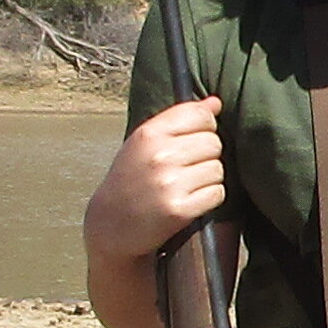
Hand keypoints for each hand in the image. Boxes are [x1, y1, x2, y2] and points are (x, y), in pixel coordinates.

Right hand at [86, 98, 226, 262]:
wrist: (110, 225)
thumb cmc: (130, 180)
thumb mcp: (144, 143)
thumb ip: (179, 119)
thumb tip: (215, 103)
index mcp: (148, 134)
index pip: (200, 115)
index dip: (206, 125)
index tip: (196, 137)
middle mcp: (159, 156)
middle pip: (213, 142)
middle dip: (207, 154)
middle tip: (189, 167)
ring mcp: (169, 184)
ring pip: (217, 169)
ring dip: (209, 178)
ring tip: (187, 184)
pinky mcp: (179, 210)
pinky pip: (216, 193)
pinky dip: (209, 197)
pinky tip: (190, 200)